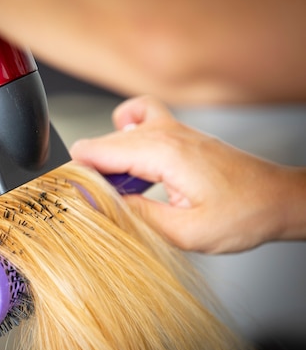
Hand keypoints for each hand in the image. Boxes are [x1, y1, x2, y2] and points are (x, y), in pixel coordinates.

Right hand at [70, 96, 305, 253]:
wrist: (279, 200)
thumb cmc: (243, 214)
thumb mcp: (184, 232)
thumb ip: (135, 215)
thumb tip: (97, 203)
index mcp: (163, 153)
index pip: (98, 151)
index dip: (78, 174)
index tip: (70, 195)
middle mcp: (166, 134)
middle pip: (104, 141)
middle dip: (90, 170)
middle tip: (91, 201)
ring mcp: (174, 130)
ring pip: (119, 130)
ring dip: (108, 156)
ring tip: (115, 188)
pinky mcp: (180, 135)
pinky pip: (141, 118)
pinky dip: (126, 133)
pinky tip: (131, 161)